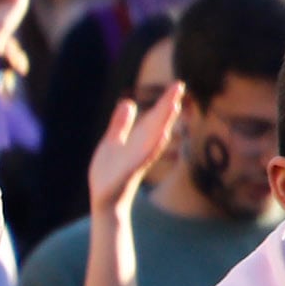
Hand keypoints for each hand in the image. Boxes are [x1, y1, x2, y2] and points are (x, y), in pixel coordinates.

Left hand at [87, 87, 185, 218]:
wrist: (104, 200)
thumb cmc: (109, 173)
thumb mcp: (112, 142)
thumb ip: (120, 124)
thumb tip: (128, 102)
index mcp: (137, 140)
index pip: (154, 118)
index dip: (164, 101)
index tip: (177, 85)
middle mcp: (141, 148)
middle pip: (157, 123)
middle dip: (167, 105)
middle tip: (179, 85)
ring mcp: (137, 160)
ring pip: (154, 138)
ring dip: (164, 122)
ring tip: (173, 104)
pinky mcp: (129, 173)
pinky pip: (144, 158)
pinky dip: (154, 147)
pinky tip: (161, 135)